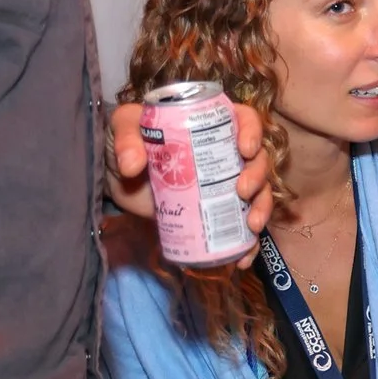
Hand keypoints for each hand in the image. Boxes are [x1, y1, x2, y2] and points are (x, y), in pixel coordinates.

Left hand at [106, 99, 273, 263]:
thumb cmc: (127, 142)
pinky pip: (239, 228)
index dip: (253, 131)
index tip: (245, 149)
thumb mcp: (124, 127)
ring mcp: (223, 186)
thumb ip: (126, 139)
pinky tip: (243, 258)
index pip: (244, 120)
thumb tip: (132, 165)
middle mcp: (225, 153)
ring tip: (252, 225)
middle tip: (242, 191)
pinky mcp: (214, 213)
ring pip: (257, 193)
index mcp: (211, 125)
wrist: (116, 178)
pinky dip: (247, 244)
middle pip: (257, 160)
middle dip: (258, 177)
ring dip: (262, 208)